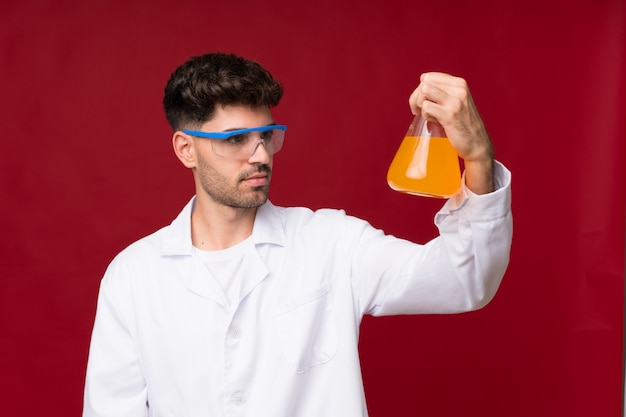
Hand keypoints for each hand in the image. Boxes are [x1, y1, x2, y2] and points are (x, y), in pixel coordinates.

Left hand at [409, 72, 494, 193]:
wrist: (477, 143)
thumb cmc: (462, 124)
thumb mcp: (456, 102)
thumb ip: (442, 92)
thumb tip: (421, 86)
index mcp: (459, 83)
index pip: (428, 77)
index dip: (419, 90)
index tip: (421, 102)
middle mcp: (458, 89)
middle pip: (424, 83)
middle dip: (415, 98)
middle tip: (417, 110)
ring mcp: (455, 101)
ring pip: (424, 91)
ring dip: (420, 105)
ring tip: (426, 115)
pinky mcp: (450, 115)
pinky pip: (426, 107)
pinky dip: (424, 115)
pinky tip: (431, 120)